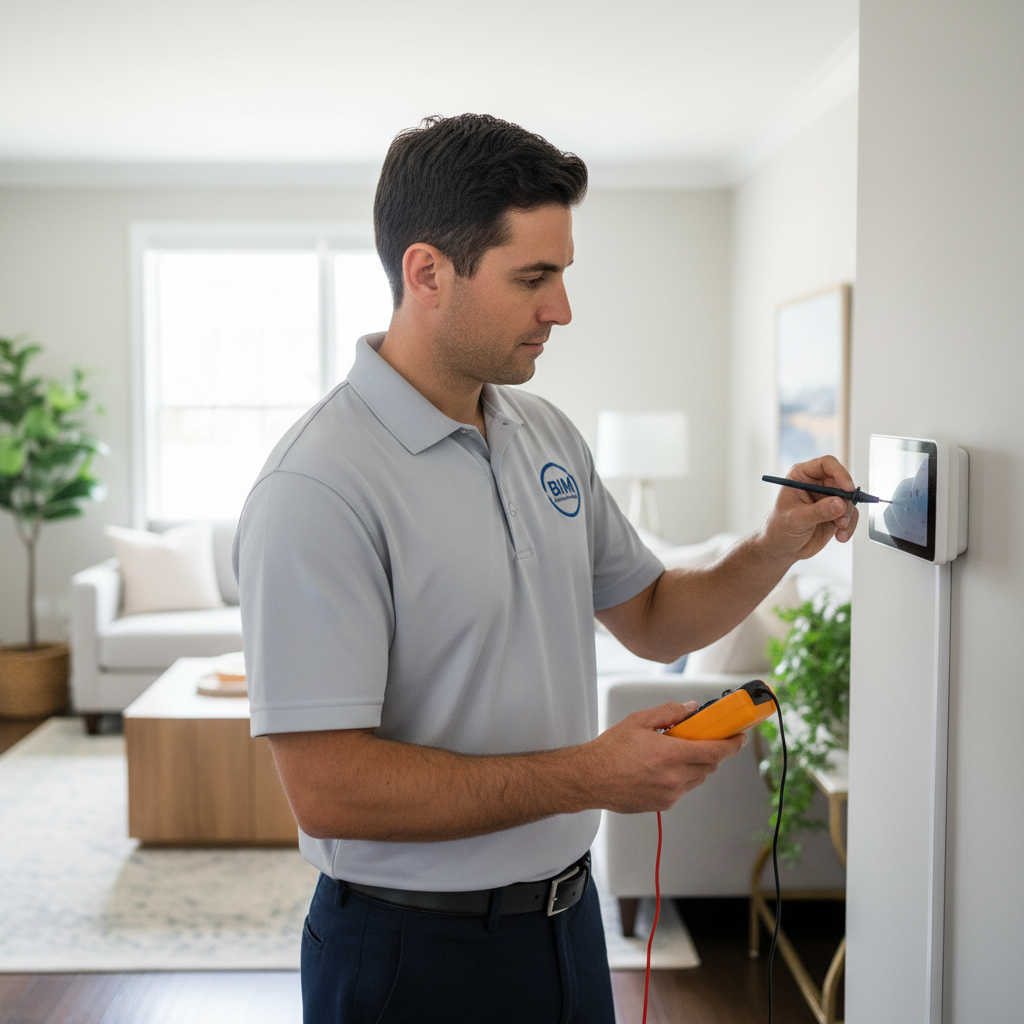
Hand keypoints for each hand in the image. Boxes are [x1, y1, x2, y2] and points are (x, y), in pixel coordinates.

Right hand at [581, 702, 746, 813]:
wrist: (589, 779)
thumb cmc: (610, 750)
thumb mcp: (639, 721)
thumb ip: (669, 713)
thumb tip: (691, 709)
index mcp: (670, 754)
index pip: (715, 751)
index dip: (732, 744)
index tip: (740, 737)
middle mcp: (674, 777)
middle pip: (710, 765)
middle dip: (713, 751)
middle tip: (705, 738)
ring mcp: (670, 794)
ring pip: (697, 778)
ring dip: (696, 764)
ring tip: (676, 752)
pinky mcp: (662, 805)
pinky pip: (682, 789)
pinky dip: (681, 776)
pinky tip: (662, 767)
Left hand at [762, 455, 860, 561]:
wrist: (782, 548)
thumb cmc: (779, 529)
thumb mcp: (796, 519)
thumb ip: (818, 511)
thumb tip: (840, 503)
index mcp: (801, 476)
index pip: (826, 464)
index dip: (839, 473)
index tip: (847, 488)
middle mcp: (817, 484)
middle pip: (842, 482)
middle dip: (846, 500)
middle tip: (842, 517)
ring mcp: (828, 498)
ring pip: (849, 500)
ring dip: (848, 516)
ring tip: (839, 529)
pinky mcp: (836, 513)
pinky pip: (851, 514)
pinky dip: (850, 526)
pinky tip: (840, 536)